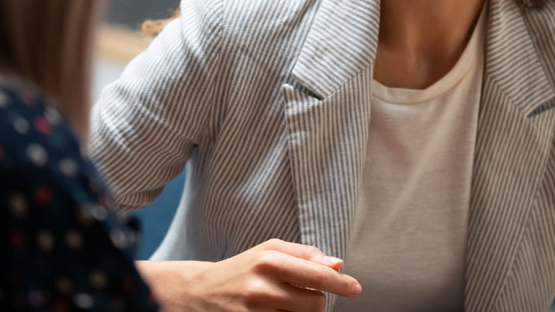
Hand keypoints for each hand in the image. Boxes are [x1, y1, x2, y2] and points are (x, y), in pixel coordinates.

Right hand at [135, 239, 361, 310]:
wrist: (199, 293)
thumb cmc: (242, 269)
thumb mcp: (269, 250)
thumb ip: (305, 255)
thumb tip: (338, 264)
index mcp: (269, 260)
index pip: (317, 275)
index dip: (340, 284)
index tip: (355, 288)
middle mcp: (262, 287)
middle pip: (315, 304)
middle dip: (315, 300)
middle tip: (298, 294)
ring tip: (284, 305)